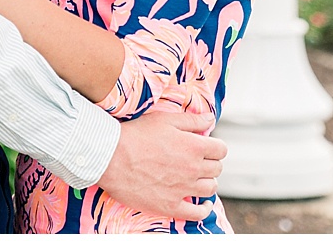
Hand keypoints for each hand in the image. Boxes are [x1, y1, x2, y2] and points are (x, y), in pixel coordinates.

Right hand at [97, 111, 225, 221]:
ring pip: (210, 188)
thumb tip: (211, 118)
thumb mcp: (165, 119)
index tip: (206, 147)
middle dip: (210, 162)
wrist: (111, 158)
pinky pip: (197, 214)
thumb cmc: (136, 135)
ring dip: (207, 182)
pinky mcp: (170, 206)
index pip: (221, 149)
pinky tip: (204, 204)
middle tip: (197, 160)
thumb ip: (192, 120)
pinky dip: (204, 209)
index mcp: (194, 147)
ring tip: (198, 178)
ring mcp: (182, 189)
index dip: (214, 147)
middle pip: (216, 169)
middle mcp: (192, 169)